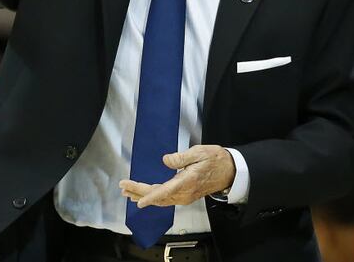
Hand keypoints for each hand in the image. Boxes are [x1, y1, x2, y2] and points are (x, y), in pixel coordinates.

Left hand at [119, 145, 234, 207]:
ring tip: (128, 191)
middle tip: (123, 186)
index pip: (165, 191)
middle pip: (158, 196)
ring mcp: (185, 196)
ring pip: (160, 199)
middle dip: (139, 192)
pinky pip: (166, 198)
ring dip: (143, 194)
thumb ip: (181, 157)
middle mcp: (184, 193)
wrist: (230, 171)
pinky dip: (153, 196)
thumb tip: (166, 161)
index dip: (150, 197)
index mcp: (187, 182)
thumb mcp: (199, 152)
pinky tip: (144, 194)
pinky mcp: (185, 195)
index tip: (138, 202)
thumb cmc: (215, 159)